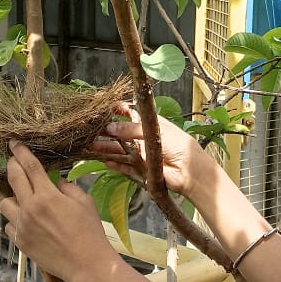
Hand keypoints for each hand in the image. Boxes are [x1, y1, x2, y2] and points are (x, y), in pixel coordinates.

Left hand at [0, 141, 115, 281]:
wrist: (86, 263)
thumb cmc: (90, 231)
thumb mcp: (84, 202)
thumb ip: (68, 188)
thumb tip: (57, 182)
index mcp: (47, 195)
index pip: (30, 166)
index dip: (20, 152)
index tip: (14, 143)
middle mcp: (30, 208)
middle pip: (13, 178)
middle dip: (12, 165)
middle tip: (13, 160)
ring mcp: (22, 226)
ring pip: (5, 203)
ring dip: (13, 197)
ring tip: (23, 199)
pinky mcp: (20, 241)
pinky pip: (10, 224)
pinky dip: (16, 220)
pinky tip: (28, 222)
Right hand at [90, 106, 206, 197]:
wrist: (190, 172)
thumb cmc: (178, 146)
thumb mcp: (155, 131)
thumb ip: (131, 129)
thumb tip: (110, 127)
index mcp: (150, 124)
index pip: (131, 114)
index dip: (118, 111)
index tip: (103, 109)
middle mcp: (144, 138)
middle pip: (121, 134)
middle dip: (106, 132)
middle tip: (90, 131)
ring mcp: (142, 155)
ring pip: (120, 151)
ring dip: (106, 148)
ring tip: (91, 146)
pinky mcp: (142, 170)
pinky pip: (125, 167)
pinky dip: (115, 165)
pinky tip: (105, 162)